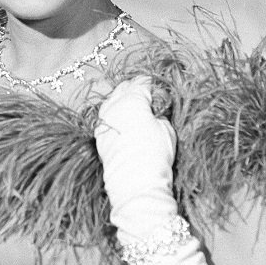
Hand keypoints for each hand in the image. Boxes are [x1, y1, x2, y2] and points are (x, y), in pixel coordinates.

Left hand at [94, 77, 177, 236]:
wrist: (134, 182)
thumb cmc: (155, 153)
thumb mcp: (166, 128)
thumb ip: (160, 112)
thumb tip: (155, 108)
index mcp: (132, 99)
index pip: (143, 82)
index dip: (153, 83)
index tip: (160, 87)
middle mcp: (114, 105)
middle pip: (124, 87)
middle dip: (136, 88)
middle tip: (149, 95)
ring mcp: (104, 120)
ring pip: (112, 99)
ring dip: (123, 98)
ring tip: (135, 105)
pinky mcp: (99, 134)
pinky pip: (106, 115)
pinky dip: (115, 112)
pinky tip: (123, 118)